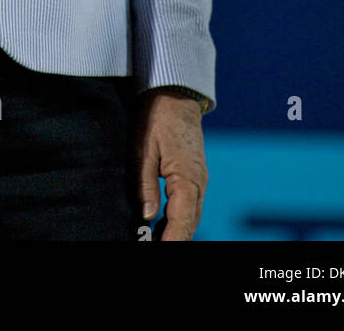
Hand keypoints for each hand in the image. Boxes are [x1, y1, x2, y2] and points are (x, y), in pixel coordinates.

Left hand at [132, 94, 207, 240]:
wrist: (175, 94)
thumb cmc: (157, 117)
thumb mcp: (143, 148)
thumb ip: (145, 183)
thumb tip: (146, 215)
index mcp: (187, 178)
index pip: (181, 221)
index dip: (171, 240)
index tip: (158, 250)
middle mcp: (199, 182)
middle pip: (190, 223)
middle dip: (175, 240)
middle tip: (153, 247)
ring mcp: (199, 179)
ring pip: (191, 215)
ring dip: (177, 231)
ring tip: (156, 241)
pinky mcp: (195, 174)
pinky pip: (190, 204)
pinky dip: (179, 218)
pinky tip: (163, 223)